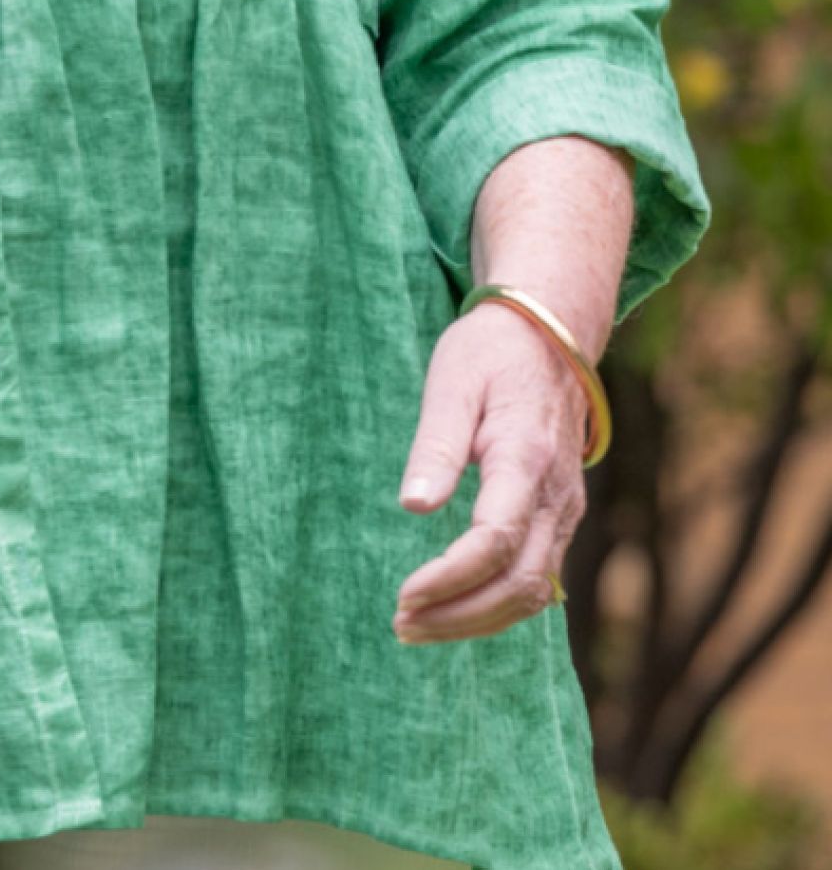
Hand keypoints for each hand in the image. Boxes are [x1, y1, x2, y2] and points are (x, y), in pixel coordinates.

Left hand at [395, 301, 594, 642]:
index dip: (450, 579)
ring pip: (536, 592)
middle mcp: (557, 496)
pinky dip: (497, 605)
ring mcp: (566, 511)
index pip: (495, 542)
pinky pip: (538, 578)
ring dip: (478, 619)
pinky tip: (452, 610)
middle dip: (460, 615)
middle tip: (400, 625)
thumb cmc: (490, 356)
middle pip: (521, 584)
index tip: (402, 596)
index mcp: (527, 460)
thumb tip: (412, 505)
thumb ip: (436, 447)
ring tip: (416, 627)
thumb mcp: (451, 386)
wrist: (551, 338)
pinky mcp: (560, 518)